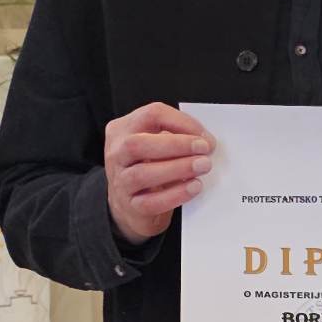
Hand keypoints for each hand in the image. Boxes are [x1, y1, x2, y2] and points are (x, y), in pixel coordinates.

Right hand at [105, 102, 214, 245]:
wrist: (131, 205)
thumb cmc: (150, 167)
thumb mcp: (157, 145)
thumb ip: (175, 137)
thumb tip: (205, 140)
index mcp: (123, 129)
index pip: (151, 115)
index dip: (181, 122)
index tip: (204, 136)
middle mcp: (116, 153)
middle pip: (138, 144)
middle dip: (176, 145)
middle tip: (204, 149)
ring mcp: (119, 181)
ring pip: (142, 174)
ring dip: (177, 168)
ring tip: (202, 167)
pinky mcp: (129, 206)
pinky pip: (150, 202)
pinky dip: (175, 194)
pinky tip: (193, 187)